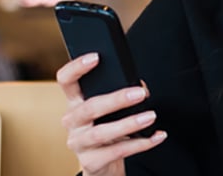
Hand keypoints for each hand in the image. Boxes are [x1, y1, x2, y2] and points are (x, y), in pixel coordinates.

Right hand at [57, 53, 166, 175]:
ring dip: (129, 124)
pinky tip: (156, 136)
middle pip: (89, 107)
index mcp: (75, 103)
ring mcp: (79, 143)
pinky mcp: (91, 162)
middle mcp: (72, 122)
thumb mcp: (108, 112)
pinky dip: (140, 144)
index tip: (96, 57)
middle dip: (116, 99)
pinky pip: (117, 152)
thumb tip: (140, 88)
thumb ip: (118, 95)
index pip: (66, 81)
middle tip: (140, 93)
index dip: (77, 67)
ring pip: (102, 132)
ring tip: (151, 116)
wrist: (102, 165)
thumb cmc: (106, 130)